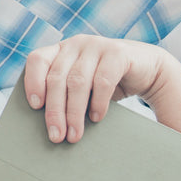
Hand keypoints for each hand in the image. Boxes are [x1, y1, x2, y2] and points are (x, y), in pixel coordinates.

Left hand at [23, 35, 166, 142]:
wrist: (147, 70)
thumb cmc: (106, 83)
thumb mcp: (82, 86)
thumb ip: (64, 94)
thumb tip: (48, 127)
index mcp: (61, 50)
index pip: (37, 60)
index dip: (33, 81)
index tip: (34, 106)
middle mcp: (76, 44)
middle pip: (57, 78)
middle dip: (55, 110)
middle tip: (56, 136)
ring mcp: (97, 45)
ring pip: (77, 81)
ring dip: (74, 112)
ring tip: (74, 135)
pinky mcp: (118, 53)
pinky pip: (103, 80)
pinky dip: (98, 103)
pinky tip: (96, 118)